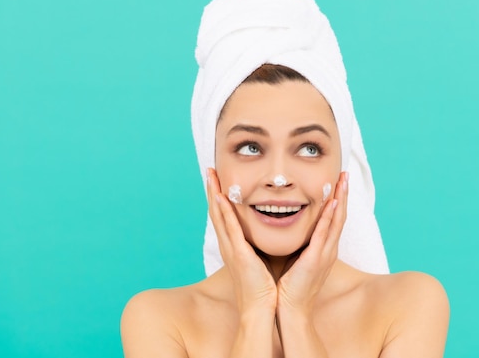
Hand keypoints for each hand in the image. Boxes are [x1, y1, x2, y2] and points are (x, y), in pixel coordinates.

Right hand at [207, 168, 277, 315]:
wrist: (261, 309)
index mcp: (234, 245)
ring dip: (214, 194)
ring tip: (211, 175)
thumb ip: (259, 243)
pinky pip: (229, 229)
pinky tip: (220, 197)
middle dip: (212, 189)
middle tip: (209, 169)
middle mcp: (228, 244)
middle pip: (216, 211)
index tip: (218, 178)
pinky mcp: (238, 254)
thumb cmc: (263, 286)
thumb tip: (268, 229)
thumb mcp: (259, 258)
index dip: (218, 196)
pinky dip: (223, 212)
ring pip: (219, 216)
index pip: (223, 215)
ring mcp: (231, 249)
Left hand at [276, 171, 348, 314]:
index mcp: (323, 249)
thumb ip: (298, 242)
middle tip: (345, 174)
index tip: (338, 180)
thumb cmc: (289, 285)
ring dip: (340, 200)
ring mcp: (324, 254)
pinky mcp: (316, 260)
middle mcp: (328, 249)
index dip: (337, 199)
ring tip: (342, 181)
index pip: (333, 219)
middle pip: (340, 216)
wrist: (290, 309)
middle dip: (343, 194)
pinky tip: (332, 204)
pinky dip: (329, 218)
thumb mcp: (296, 257)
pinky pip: (324, 235)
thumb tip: (288, 225)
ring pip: (336, 221)